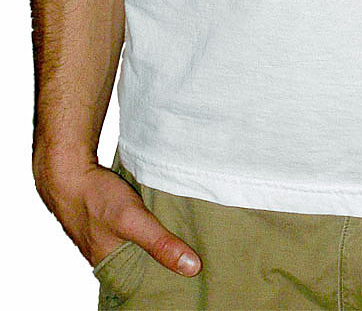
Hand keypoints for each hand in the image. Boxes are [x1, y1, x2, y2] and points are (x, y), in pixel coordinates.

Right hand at [33, 154, 201, 275]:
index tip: (196, 272)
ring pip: (142, 245)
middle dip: (168, 259)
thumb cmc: (95, 198)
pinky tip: (165, 217)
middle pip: (147, 264)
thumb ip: (160, 244)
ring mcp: (109, 238)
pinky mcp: (112, 221)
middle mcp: (110, 258)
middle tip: (197, 250)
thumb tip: (192, 268)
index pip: (147, 284)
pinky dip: (150, 224)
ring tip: (186, 234)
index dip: (170, 278)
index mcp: (112, 269)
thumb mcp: (133, 220)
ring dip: (160, 239)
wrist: (68, 172)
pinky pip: (137, 229)